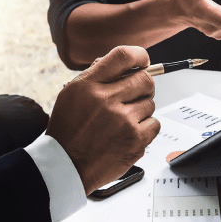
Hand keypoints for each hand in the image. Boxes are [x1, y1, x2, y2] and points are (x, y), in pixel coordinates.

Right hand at [46, 46, 160, 194]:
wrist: (66, 165)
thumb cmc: (69, 132)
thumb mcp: (72, 95)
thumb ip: (97, 78)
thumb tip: (124, 66)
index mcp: (89, 86)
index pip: (123, 56)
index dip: (139, 56)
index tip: (143, 61)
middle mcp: (106, 100)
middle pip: (145, 79)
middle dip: (144, 86)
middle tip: (136, 95)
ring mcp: (123, 120)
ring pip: (150, 103)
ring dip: (141, 110)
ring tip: (124, 121)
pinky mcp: (135, 139)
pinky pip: (154, 123)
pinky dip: (146, 128)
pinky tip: (129, 133)